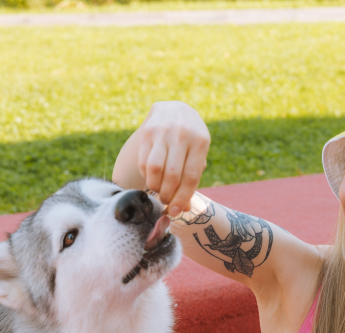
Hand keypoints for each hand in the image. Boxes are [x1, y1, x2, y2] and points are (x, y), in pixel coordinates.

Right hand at [134, 101, 210, 216]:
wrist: (175, 109)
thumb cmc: (190, 139)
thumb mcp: (198, 153)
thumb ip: (192, 178)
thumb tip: (182, 208)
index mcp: (200, 142)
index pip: (191, 177)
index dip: (182, 198)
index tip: (176, 211)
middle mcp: (182, 135)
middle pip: (172, 175)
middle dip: (168, 194)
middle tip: (166, 201)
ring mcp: (163, 132)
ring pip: (155, 169)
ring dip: (155, 186)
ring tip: (158, 190)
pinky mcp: (147, 132)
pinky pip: (143, 161)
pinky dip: (146, 175)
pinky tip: (152, 176)